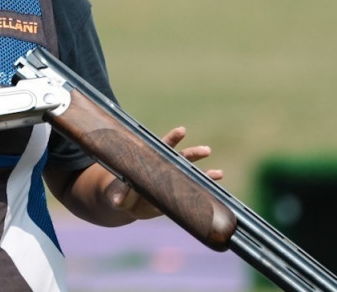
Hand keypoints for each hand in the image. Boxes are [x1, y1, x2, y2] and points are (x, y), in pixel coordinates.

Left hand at [105, 126, 223, 219]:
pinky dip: (205, 190)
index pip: (162, 146)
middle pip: (181, 158)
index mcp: (150, 161)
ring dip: (205, 173)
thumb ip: (120, 195)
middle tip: (206, 150)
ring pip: (191, 174)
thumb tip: (118, 200)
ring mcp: (172, 181)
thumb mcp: (118, 194)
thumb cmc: (121, 194)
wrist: (128, 205)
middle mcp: (164, 168)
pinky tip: (217, 189)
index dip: (172, 139)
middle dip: (193, 154)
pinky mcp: (177, 194)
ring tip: (219, 173)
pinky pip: (194, 190)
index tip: (182, 131)